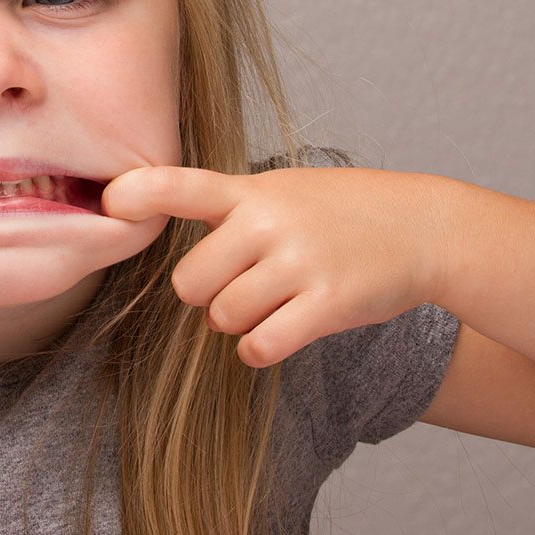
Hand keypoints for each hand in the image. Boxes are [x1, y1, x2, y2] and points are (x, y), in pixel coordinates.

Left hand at [101, 165, 451, 366]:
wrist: (424, 226)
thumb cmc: (339, 210)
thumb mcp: (280, 188)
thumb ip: (225, 205)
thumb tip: (154, 215)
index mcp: (250, 191)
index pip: (177, 185)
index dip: (136, 195)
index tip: (109, 204)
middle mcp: (268, 222)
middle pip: (189, 282)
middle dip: (205, 295)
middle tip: (237, 285)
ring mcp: (298, 262)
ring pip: (223, 317)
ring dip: (237, 323)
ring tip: (268, 303)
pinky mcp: (328, 304)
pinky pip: (260, 346)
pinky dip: (259, 349)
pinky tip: (278, 333)